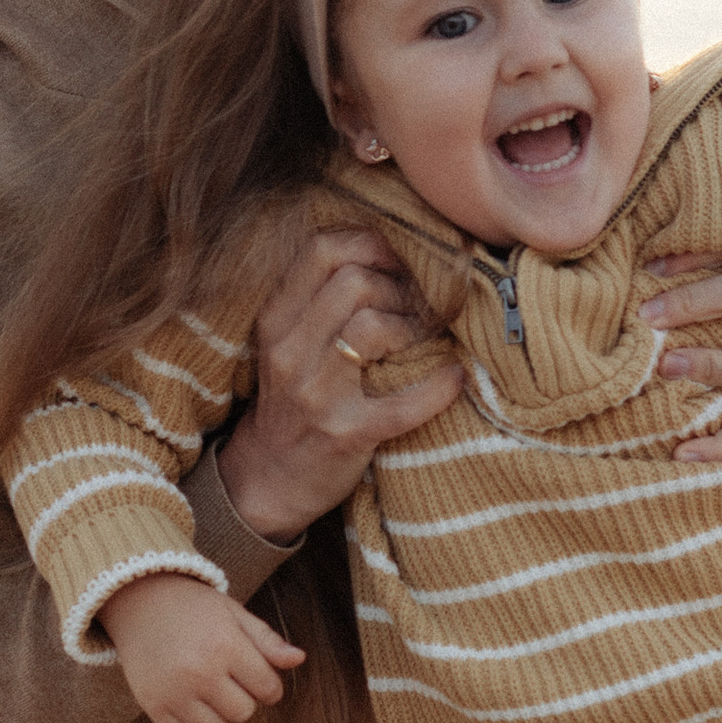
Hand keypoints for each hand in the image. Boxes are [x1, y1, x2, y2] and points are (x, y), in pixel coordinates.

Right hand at [100, 574, 304, 722]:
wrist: (138, 601)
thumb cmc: (194, 608)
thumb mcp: (234, 614)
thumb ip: (267, 640)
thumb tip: (299, 659)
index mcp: (226, 646)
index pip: (268, 689)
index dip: (268, 685)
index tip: (256, 675)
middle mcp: (199, 672)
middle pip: (244, 712)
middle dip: (244, 698)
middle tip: (228, 679)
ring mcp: (173, 692)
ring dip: (219, 715)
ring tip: (209, 691)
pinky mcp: (152, 705)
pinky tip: (190, 702)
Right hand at [214, 222, 459, 539]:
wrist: (268, 478)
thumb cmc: (291, 400)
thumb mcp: (288, 342)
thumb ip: (321, 298)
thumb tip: (392, 253)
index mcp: (277, 320)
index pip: (322, 250)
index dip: (373, 244)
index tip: (400, 261)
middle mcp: (291, 351)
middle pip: (354, 281)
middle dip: (399, 286)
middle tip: (419, 305)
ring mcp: (317, 394)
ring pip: (373, 327)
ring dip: (414, 327)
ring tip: (426, 337)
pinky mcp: (348, 434)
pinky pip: (405, 403)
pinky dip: (440, 386)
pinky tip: (453, 377)